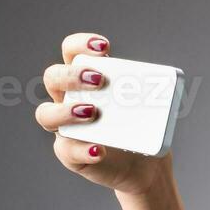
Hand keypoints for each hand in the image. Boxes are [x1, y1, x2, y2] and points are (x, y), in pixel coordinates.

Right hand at [34, 32, 171, 195]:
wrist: (143, 165)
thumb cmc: (140, 127)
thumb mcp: (146, 107)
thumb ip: (147, 94)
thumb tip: (163, 85)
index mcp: (84, 78)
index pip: (72, 51)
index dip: (81, 44)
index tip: (104, 47)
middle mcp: (68, 98)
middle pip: (53, 77)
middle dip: (72, 75)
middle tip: (99, 80)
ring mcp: (65, 125)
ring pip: (46, 114)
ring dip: (66, 111)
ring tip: (92, 112)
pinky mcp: (69, 153)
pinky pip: (66, 150)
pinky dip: (82, 150)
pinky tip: (99, 149)